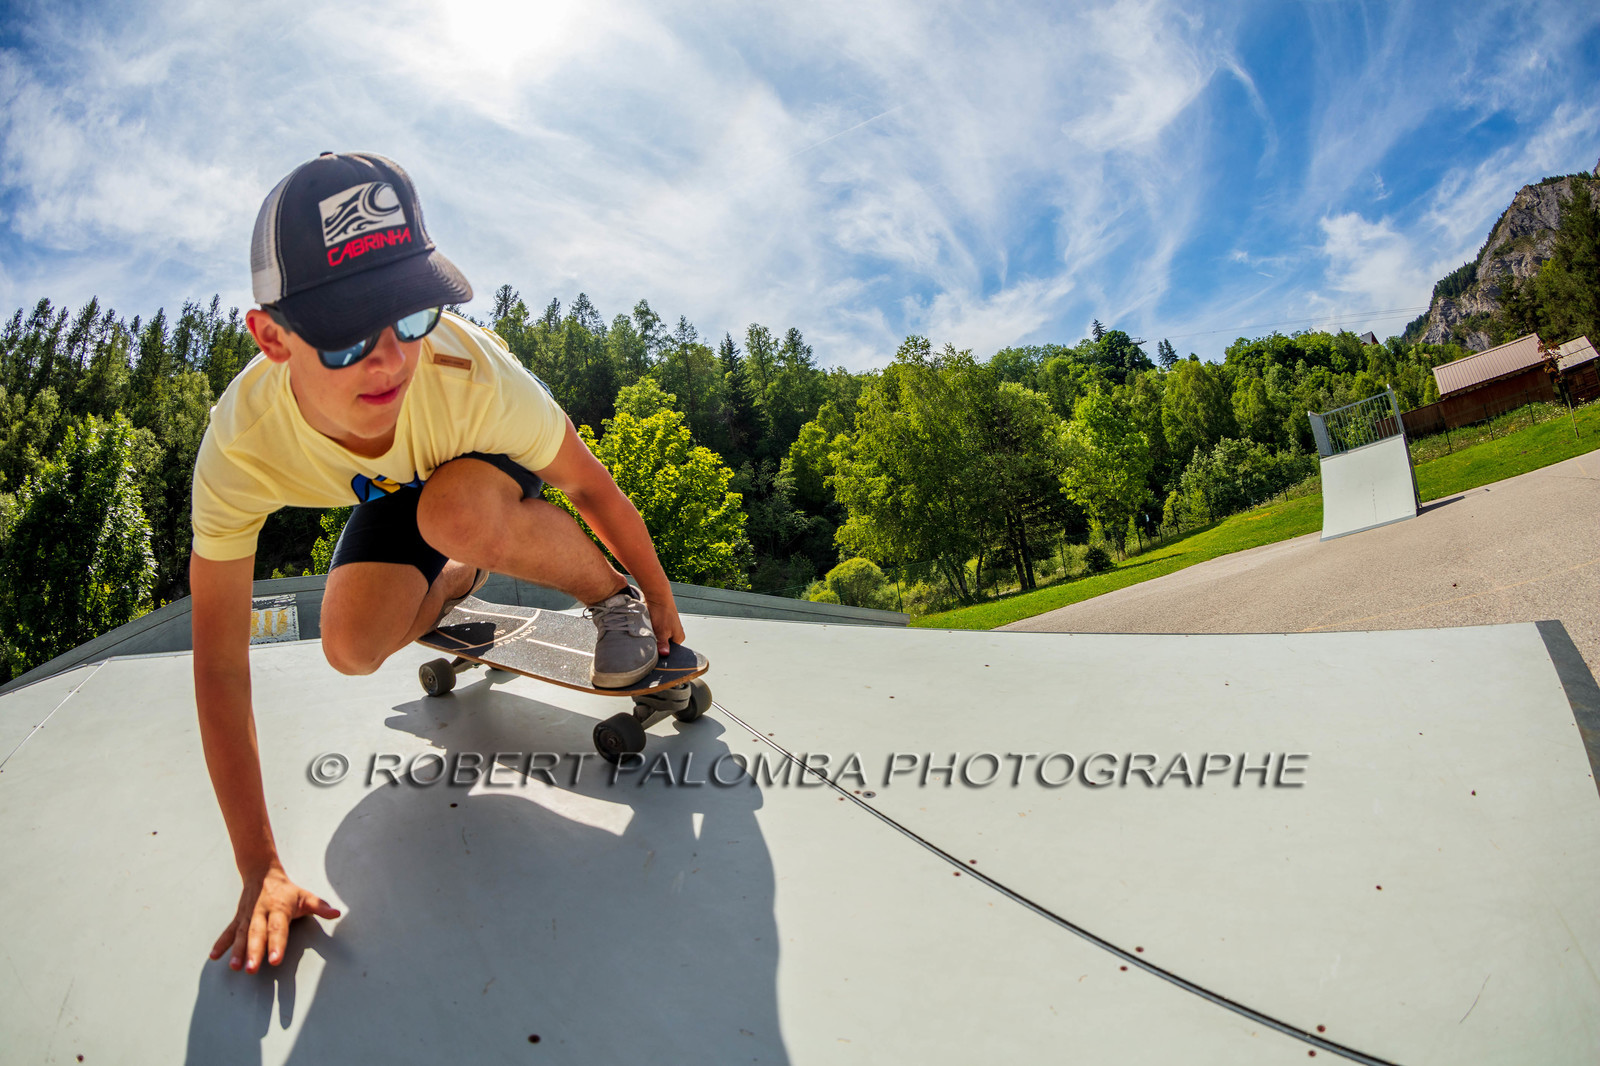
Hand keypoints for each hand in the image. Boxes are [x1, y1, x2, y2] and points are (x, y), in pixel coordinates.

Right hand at [211, 865, 339, 972]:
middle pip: (257, 934)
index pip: (278, 928)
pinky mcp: (237, 919)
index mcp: (279, 908)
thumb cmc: (287, 890)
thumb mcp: (305, 896)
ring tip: (235, 967)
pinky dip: (221, 944)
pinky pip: (228, 932)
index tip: (275, 960)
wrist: (262, 873)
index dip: (276, 944)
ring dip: (237, 951)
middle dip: (254, 952)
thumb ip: (320, 906)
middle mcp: (260, 913)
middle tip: (252, 969)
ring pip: (240, 935)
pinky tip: (214, 956)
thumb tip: (337, 913)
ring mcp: (247, 916)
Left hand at [643, 590, 685, 656]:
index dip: (662, 654)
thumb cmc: (662, 612)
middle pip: (664, 647)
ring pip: (658, 640)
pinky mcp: (660, 625)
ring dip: (652, 638)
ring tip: (650, 633)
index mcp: (679, 638)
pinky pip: (655, 633)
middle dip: (657, 646)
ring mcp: (668, 629)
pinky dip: (651, 632)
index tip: (654, 654)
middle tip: (650, 642)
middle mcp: (675, 634)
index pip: (670, 653)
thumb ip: (662, 644)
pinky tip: (648, 629)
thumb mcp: (661, 631)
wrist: (657, 595)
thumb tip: (664, 654)